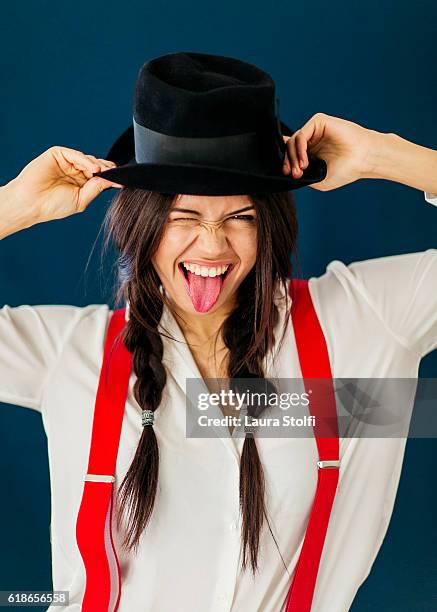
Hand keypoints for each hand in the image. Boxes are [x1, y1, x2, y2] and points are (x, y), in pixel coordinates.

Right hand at [5, 146, 120, 223]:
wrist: (32, 204)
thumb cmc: (53, 205)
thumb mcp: (81, 199)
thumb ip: (96, 189)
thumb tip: (113, 181)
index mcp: (81, 182)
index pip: (100, 176)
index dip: (110, 177)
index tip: (122, 181)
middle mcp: (75, 171)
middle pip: (96, 165)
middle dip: (107, 170)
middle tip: (115, 175)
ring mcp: (67, 162)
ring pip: (88, 159)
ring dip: (97, 165)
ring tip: (102, 173)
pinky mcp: (58, 154)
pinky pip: (75, 154)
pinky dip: (85, 160)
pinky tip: (93, 169)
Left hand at [282, 113, 381, 190]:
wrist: (363, 159)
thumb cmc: (347, 170)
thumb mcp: (320, 180)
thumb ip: (303, 176)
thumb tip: (287, 173)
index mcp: (312, 153)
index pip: (290, 154)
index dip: (286, 164)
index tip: (288, 175)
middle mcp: (312, 140)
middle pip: (288, 148)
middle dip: (288, 162)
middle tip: (295, 174)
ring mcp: (315, 131)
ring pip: (292, 141)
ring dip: (293, 157)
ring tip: (301, 169)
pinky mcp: (318, 122)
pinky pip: (301, 134)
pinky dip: (299, 148)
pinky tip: (305, 160)